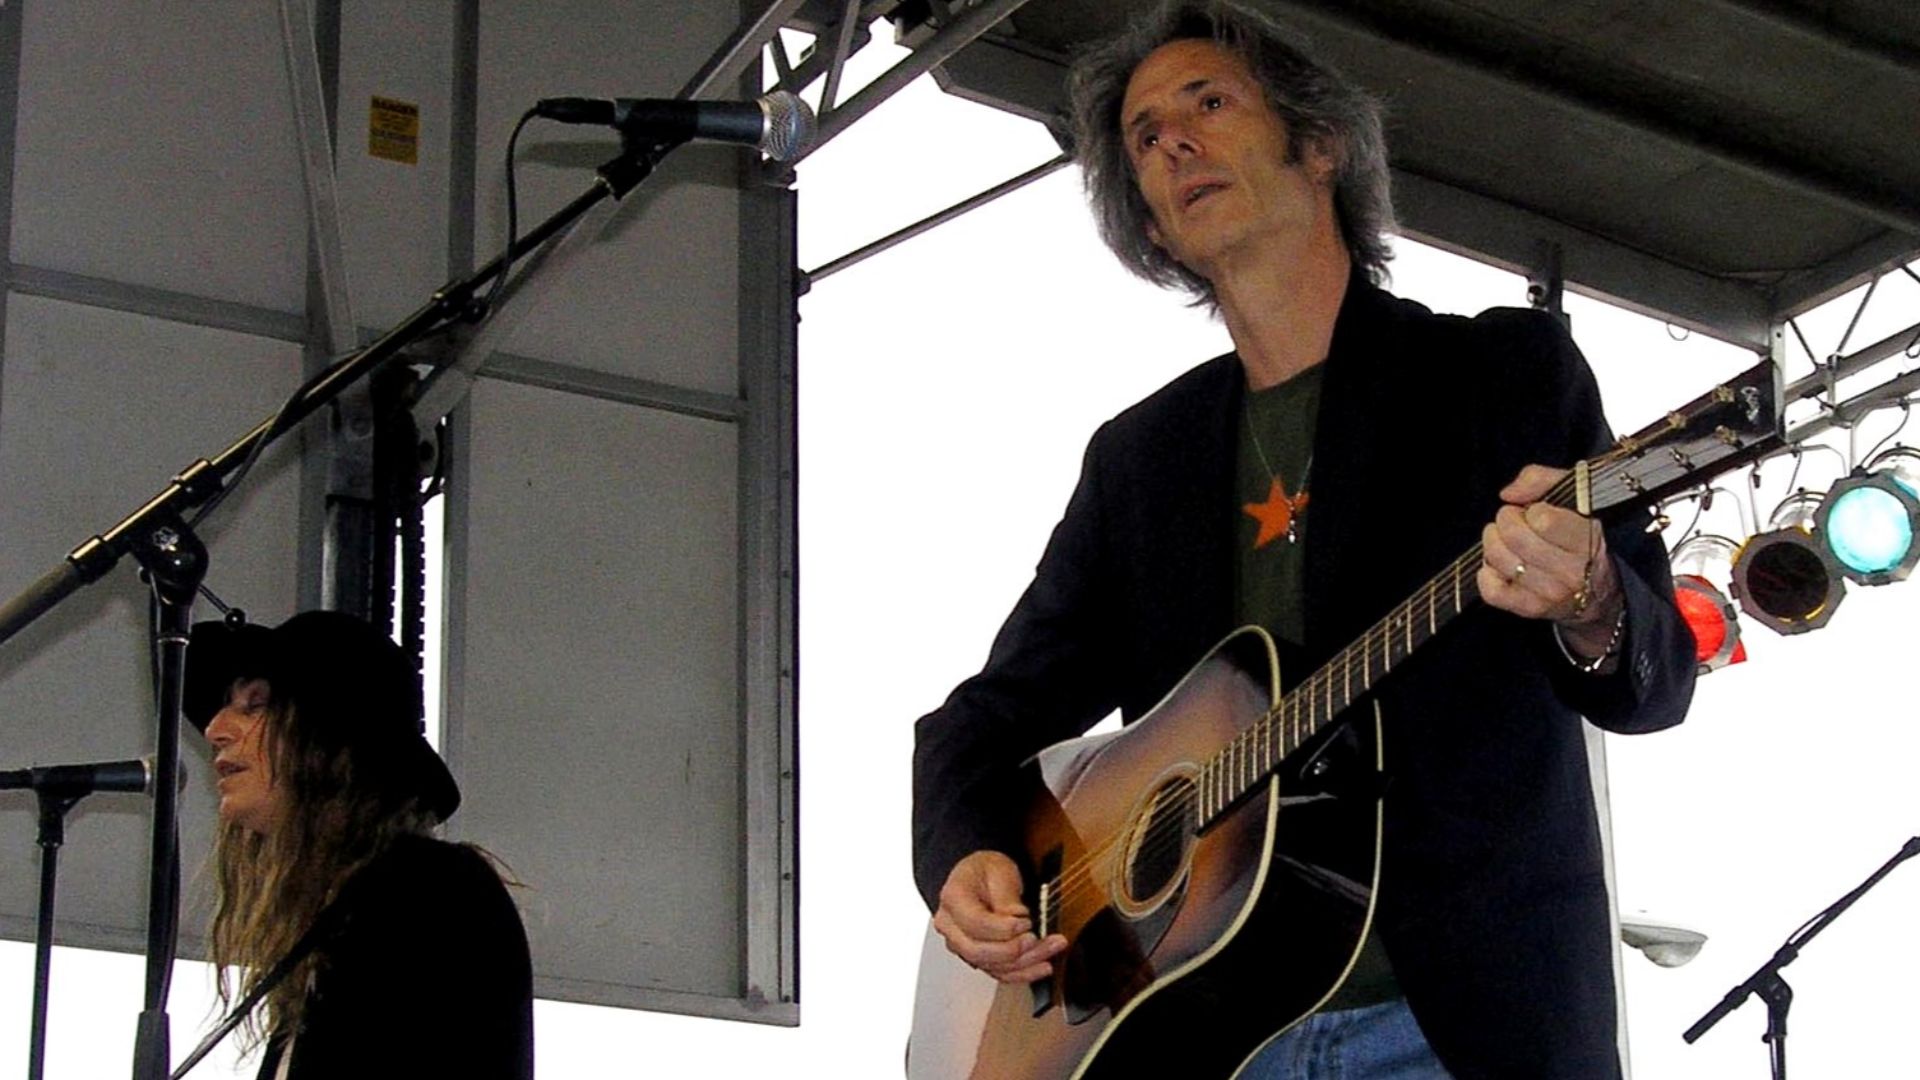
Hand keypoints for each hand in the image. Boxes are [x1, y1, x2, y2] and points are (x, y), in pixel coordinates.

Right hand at [932, 850, 1066, 984]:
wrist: (981, 878)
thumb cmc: (986, 871)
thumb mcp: (998, 869)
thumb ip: (1005, 896)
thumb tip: (1016, 917)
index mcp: (953, 898)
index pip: (975, 923)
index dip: (1003, 928)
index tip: (1026, 922)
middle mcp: (951, 927)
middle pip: (978, 952)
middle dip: (1013, 950)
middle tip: (1035, 939)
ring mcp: (962, 945)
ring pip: (992, 966)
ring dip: (1025, 962)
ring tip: (1052, 948)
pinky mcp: (978, 957)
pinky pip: (999, 973)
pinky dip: (1023, 973)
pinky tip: (1042, 966)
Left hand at [1478, 465, 1623, 654]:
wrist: (1598, 594)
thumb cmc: (1581, 538)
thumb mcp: (1576, 498)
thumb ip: (1542, 480)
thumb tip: (1509, 493)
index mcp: (1588, 540)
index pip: (1544, 520)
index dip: (1532, 509)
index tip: (1536, 511)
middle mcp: (1572, 571)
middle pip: (1515, 538)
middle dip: (1506, 520)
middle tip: (1512, 520)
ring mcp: (1550, 593)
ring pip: (1499, 560)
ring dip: (1493, 543)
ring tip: (1504, 539)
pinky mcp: (1530, 609)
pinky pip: (1491, 590)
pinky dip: (1487, 573)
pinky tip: (1499, 565)